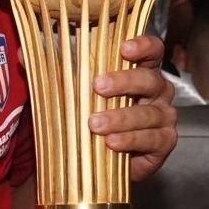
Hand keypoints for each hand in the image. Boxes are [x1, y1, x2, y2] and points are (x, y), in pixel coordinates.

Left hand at [87, 35, 178, 180]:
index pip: (153, 51)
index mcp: (142, 72)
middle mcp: (158, 91)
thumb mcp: (84, 96)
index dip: (143, 46)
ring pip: (149, 113)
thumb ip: (74, 78)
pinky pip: (152, 138)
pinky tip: (112, 141)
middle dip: (124, 81)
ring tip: (95, 124)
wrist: (105, 161)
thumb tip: (43, 63)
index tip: (124, 49)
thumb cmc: (96, 122)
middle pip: (150, 79)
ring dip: (120, 117)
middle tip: (98, 87)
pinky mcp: (165, 142)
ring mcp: (164, 117)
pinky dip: (130, 140)